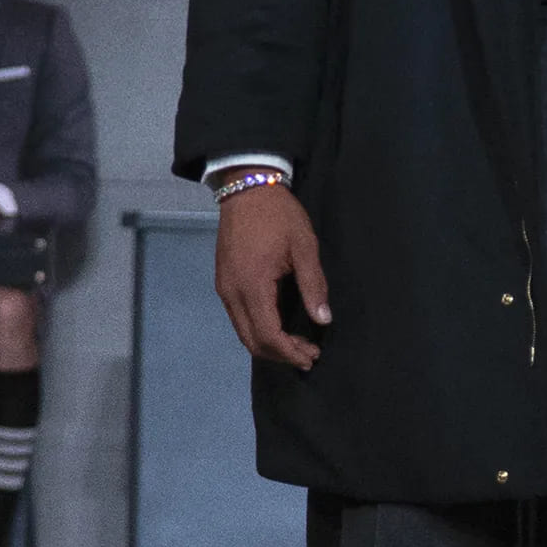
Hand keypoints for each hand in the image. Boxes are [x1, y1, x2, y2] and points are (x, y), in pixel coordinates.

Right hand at [215, 184, 331, 370]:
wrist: (247, 188)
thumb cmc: (279, 215)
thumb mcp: (304, 247)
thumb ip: (313, 285)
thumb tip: (323, 320)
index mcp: (252, 285)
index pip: (268, 335)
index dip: (290, 352)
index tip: (311, 357)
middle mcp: (232, 293)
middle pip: (252, 341)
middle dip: (280, 354)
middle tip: (308, 354)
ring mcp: (224, 288)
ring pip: (242, 332)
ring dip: (268, 344)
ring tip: (297, 344)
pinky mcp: (223, 282)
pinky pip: (238, 318)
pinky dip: (258, 330)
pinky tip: (278, 326)